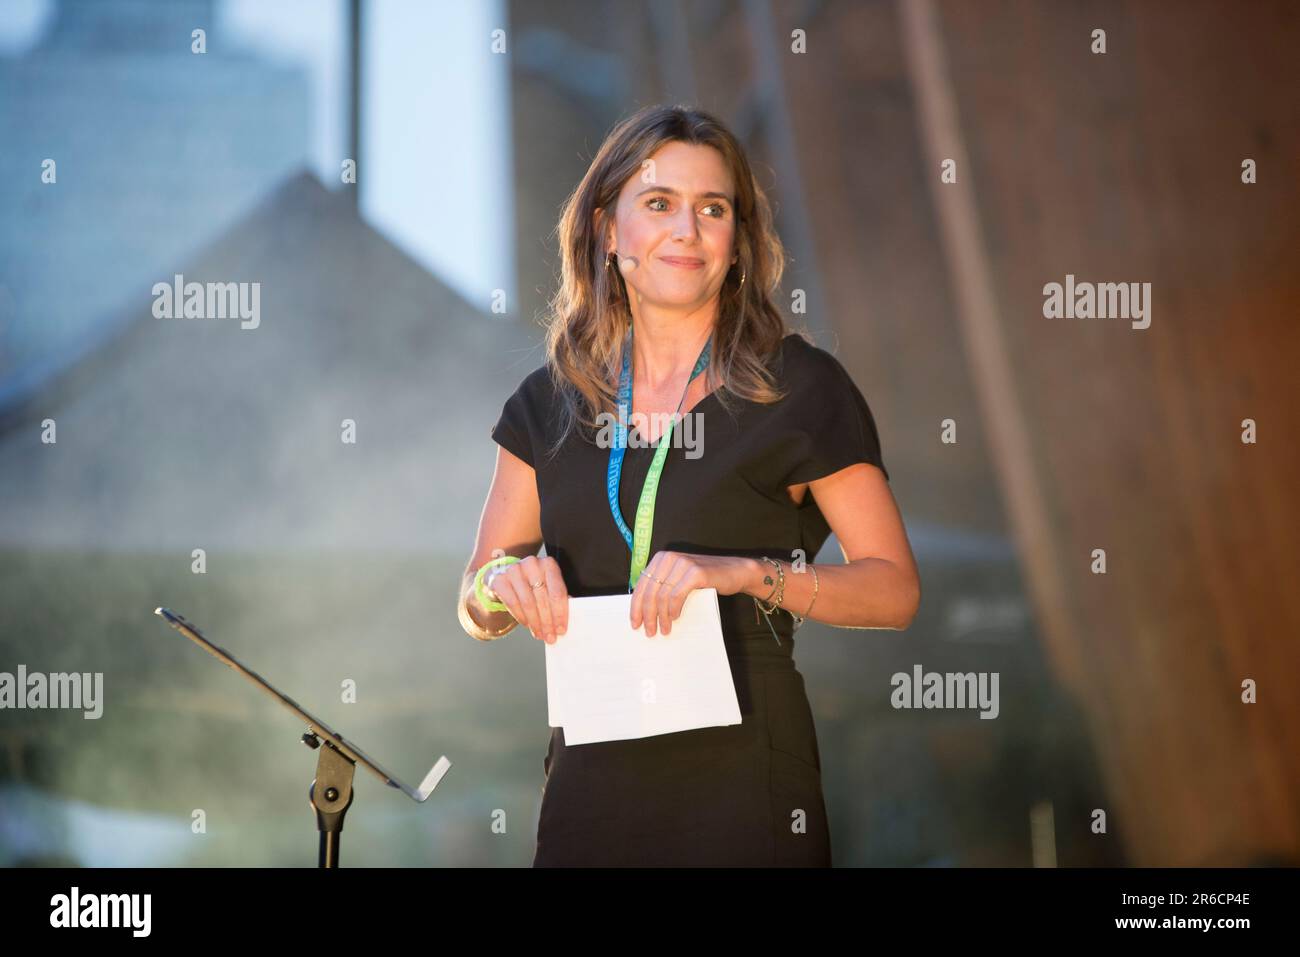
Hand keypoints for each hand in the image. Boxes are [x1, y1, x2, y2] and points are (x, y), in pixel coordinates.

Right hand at [486, 555, 568, 643]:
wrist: (506, 576)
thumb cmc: (531, 583)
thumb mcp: (547, 586)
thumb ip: (556, 599)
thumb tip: (562, 622)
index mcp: (548, 564)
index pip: (558, 592)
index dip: (560, 614)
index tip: (561, 629)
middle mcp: (532, 564)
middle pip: (543, 599)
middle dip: (547, 622)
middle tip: (550, 636)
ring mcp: (514, 570)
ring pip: (528, 603)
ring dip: (535, 622)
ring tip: (539, 634)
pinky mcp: (500, 580)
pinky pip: (512, 603)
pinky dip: (521, 617)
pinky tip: (527, 624)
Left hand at [630, 551, 756, 637]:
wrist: (735, 571)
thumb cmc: (705, 580)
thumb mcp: (680, 579)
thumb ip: (664, 587)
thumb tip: (643, 612)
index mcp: (661, 559)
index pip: (642, 585)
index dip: (636, 607)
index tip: (634, 624)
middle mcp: (669, 558)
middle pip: (650, 592)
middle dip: (647, 615)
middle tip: (649, 632)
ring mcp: (683, 563)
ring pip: (662, 596)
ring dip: (661, 617)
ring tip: (664, 630)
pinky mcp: (696, 572)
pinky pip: (677, 595)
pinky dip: (673, 610)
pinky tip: (675, 618)